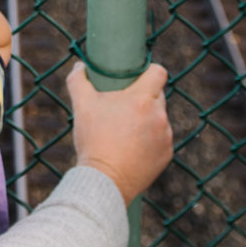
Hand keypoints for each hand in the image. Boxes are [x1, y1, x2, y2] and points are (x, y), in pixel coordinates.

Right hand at [67, 61, 171, 204]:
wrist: (104, 181)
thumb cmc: (93, 141)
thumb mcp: (81, 106)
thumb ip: (78, 80)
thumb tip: (79, 66)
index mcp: (142, 99)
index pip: (158, 72)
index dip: (148, 71)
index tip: (137, 77)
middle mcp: (159, 115)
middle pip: (158, 95)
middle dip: (143, 97)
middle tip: (124, 106)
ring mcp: (166, 136)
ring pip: (159, 118)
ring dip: (147, 119)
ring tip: (126, 131)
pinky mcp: (167, 154)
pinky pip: (161, 139)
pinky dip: (150, 140)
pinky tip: (132, 147)